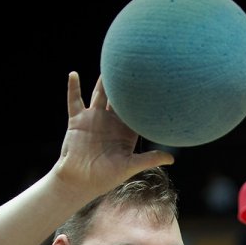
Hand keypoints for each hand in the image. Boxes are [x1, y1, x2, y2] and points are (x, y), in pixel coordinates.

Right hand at [55, 72, 173, 197]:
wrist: (80, 181)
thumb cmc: (106, 177)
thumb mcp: (130, 166)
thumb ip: (149, 159)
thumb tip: (172, 159)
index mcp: (125, 132)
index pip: (137, 112)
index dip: (145, 99)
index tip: (155, 84)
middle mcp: (110, 122)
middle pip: (119, 98)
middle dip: (125, 85)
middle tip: (135, 65)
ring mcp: (94, 119)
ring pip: (100, 95)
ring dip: (103, 81)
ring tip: (109, 64)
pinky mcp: (78, 120)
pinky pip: (74, 101)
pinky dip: (73, 88)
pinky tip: (73, 74)